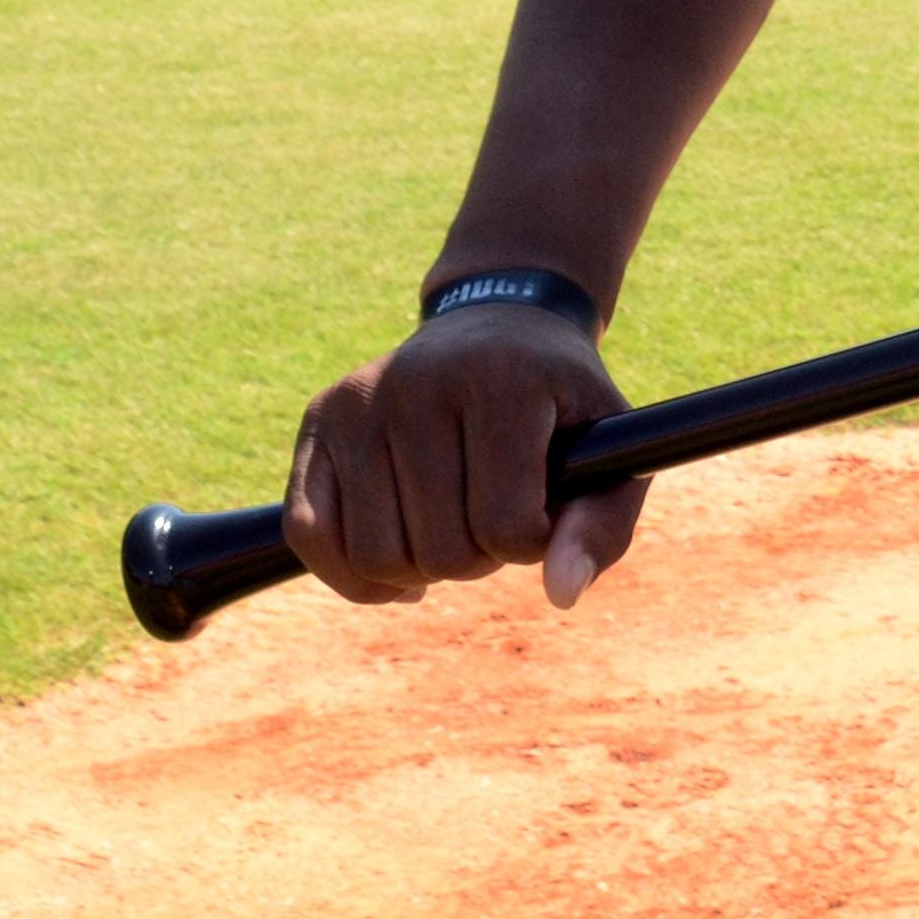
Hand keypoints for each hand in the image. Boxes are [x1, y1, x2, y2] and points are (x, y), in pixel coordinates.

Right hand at [285, 301, 646, 610]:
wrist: (499, 323)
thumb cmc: (559, 404)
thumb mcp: (609, 452)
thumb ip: (602, 527)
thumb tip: (561, 595)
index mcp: (503, 380)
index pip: (507, 526)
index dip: (532, 542)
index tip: (543, 507)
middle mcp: (421, 382)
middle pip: (441, 552)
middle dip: (478, 558)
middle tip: (493, 512)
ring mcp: (361, 399)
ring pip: (376, 557)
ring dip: (421, 569)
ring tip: (451, 524)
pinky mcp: (320, 419)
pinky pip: (310, 536)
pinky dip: (353, 575)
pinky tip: (397, 563)